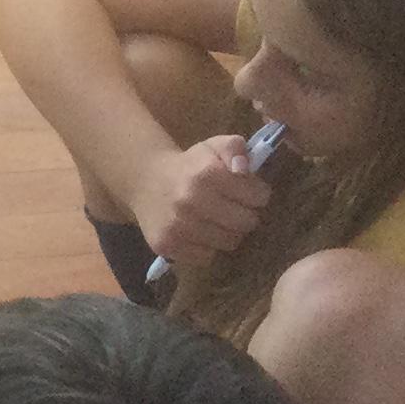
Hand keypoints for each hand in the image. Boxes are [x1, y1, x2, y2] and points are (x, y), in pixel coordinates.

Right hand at [134, 133, 273, 270]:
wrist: (145, 180)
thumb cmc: (189, 164)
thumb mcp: (214, 146)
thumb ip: (235, 149)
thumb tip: (242, 169)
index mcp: (206, 174)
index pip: (258, 197)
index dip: (258, 194)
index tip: (250, 193)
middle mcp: (191, 201)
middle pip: (246, 223)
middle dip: (246, 215)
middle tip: (236, 209)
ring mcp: (177, 226)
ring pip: (228, 242)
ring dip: (228, 233)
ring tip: (219, 221)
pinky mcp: (166, 245)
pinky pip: (206, 257)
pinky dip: (208, 247)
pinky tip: (201, 233)